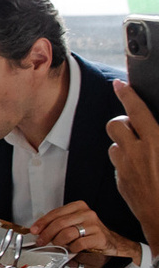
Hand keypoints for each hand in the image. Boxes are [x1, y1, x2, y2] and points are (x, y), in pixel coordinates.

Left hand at [31, 199, 139, 264]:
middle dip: (47, 234)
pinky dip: (72, 248)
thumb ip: (58, 223)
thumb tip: (39, 230)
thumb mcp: (73, 223)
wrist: (111, 242)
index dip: (42, 223)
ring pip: (67, 233)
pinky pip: (79, 244)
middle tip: (41, 241)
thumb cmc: (89, 232)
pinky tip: (71, 249)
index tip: (34, 230)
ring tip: (58, 245)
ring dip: (58, 242)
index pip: (55, 213)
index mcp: (78, 206)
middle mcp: (87, 213)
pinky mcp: (99, 237)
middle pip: (59, 223)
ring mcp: (94, 225)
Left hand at [111, 87, 158, 247]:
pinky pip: (117, 164)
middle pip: (115, 125)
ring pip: (113, 145)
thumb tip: (155, 129)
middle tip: (136, 129)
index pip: (137, 111)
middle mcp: (137, 152)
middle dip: (123, 123)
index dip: (128, 95)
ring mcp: (125, 168)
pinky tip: (140, 170)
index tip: (120, 85)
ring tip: (140, 152)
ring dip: (123, 144)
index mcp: (155, 142)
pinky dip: (124, 162)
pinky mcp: (120, 182)